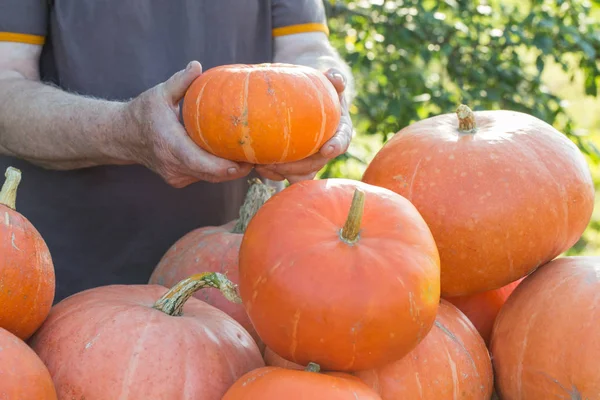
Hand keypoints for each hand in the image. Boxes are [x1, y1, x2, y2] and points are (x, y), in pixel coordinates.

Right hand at [124, 61, 252, 187]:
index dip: (226, 167)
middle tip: (260, 156)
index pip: (202, 164)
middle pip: (213, 175)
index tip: (247, 161)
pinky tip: (235, 158)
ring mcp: (176, 176)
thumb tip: (197, 66)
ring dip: (231, 170)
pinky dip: (219, 169)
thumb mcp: (159, 93)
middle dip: (237, 169)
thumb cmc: (143, 113)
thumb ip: (180, 82)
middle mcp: (174, 166)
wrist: (122, 137)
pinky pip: (204, 176)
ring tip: (253, 157)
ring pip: (211, 178)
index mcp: (170, 145)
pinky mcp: (179, 179)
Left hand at [255, 68, 352, 183]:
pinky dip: (272, 173)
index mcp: (339, 131)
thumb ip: (334, 78)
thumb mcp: (329, 81)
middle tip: (279, 162)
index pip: (342, 141)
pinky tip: (258, 165)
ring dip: (283, 173)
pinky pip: (285, 175)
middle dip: (299, 166)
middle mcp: (325, 150)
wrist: (305, 98)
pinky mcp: (294, 165)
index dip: (335, 146)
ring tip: (264, 165)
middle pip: (317, 164)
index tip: (326, 149)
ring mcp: (310, 160)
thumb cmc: (319, 89)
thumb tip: (334, 76)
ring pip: (301, 175)